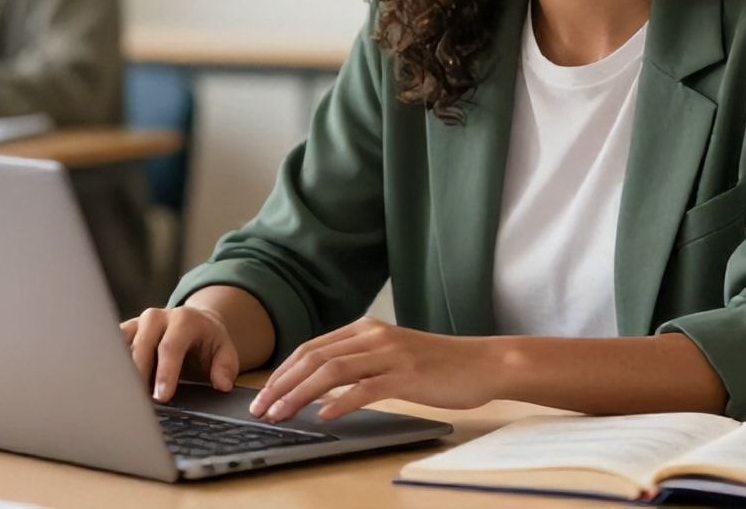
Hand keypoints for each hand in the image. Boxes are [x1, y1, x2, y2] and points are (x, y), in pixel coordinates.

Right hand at [120, 305, 240, 402]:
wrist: (194, 322)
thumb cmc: (208, 342)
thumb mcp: (225, 351)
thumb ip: (226, 367)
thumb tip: (222, 384)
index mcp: (183, 320)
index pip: (170, 347)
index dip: (165, 373)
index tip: (161, 397)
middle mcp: (156, 317)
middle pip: (141, 346)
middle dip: (139, 376)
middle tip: (139, 404)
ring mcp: (137, 323)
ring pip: (121, 345)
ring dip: (120, 371)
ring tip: (122, 397)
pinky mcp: (124, 331)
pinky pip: (111, 346)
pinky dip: (110, 365)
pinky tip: (109, 386)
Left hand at [249, 317, 490, 423]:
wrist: (483, 363)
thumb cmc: (438, 365)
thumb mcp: (392, 354)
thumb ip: (360, 361)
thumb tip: (322, 383)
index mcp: (365, 329)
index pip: (311, 348)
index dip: (282, 371)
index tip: (264, 393)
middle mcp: (373, 336)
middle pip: (314, 358)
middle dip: (282, 384)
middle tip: (262, 408)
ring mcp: (390, 355)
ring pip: (332, 371)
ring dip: (300, 394)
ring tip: (282, 414)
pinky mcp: (407, 376)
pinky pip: (366, 389)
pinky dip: (341, 402)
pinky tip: (325, 416)